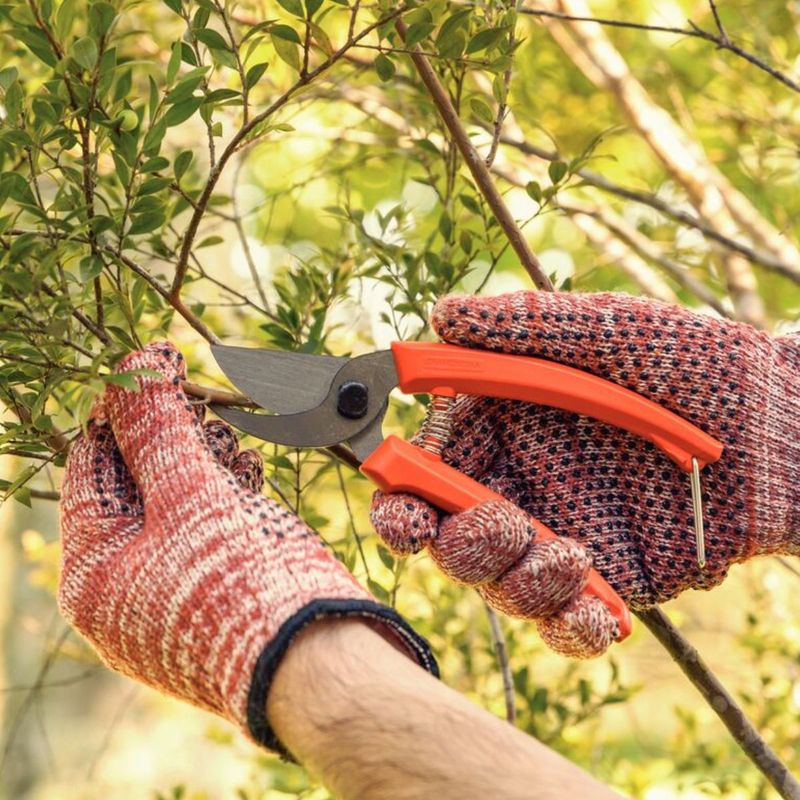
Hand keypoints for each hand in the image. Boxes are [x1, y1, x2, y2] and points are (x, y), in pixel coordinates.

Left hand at [59, 342, 435, 751]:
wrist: (318, 666)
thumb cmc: (243, 584)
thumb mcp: (192, 493)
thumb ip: (159, 427)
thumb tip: (134, 363)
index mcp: (92, 573)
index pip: (92, 468)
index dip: (122, 411)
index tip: (154, 366)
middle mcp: (122, 590)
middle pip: (135, 487)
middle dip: (169, 436)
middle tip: (201, 396)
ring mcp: (169, 597)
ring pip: (175, 508)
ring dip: (202, 462)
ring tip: (231, 432)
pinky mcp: (213, 597)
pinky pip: (206, 534)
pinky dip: (226, 496)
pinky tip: (250, 468)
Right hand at [371, 291, 798, 655]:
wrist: (787, 426)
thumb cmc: (696, 362)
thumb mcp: (606, 330)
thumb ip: (520, 327)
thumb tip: (439, 314)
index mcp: (504, 427)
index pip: (430, 469)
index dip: (402, 495)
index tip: (401, 509)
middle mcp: (523, 485)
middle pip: (452, 538)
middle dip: (458, 543)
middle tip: (497, 522)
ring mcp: (564, 535)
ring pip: (503, 586)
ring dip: (514, 583)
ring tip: (566, 555)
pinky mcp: (612, 580)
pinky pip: (571, 622)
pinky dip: (569, 626)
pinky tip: (592, 609)